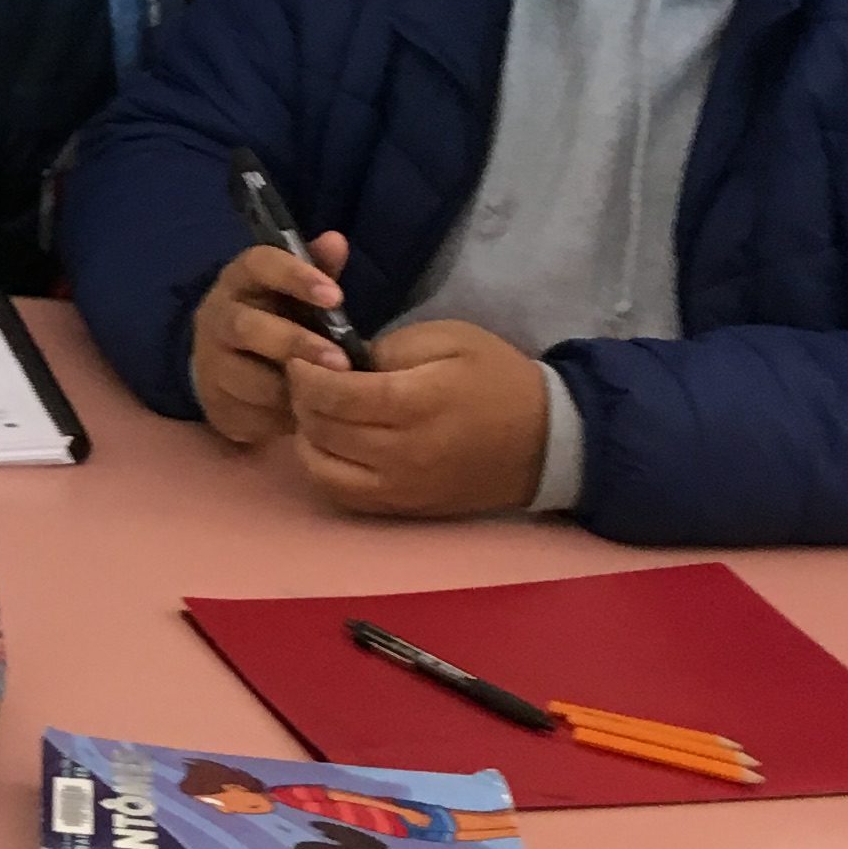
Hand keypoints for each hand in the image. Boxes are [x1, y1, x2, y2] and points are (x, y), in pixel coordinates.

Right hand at [190, 231, 354, 449]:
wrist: (225, 365)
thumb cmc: (275, 319)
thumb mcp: (295, 294)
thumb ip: (318, 270)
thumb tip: (337, 240)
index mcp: (240, 279)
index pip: (259, 264)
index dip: (295, 277)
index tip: (336, 296)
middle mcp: (217, 315)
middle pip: (247, 326)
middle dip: (295, 344)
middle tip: (341, 362)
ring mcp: (210, 360)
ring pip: (243, 376)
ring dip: (288, 389)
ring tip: (327, 398)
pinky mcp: (213, 400)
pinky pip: (247, 412)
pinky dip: (279, 418)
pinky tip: (305, 418)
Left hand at [287, 321, 552, 520]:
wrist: (546, 441)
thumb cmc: (497, 379)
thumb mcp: (448, 339)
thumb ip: (388, 348)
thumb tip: (339, 365)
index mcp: (417, 404)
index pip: (335, 395)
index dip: (305, 374)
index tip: (301, 357)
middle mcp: (403, 454)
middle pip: (322, 430)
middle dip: (301, 400)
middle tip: (305, 378)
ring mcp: (402, 488)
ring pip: (321, 468)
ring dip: (306, 436)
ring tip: (316, 411)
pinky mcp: (404, 509)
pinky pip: (343, 495)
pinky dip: (324, 468)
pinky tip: (332, 443)